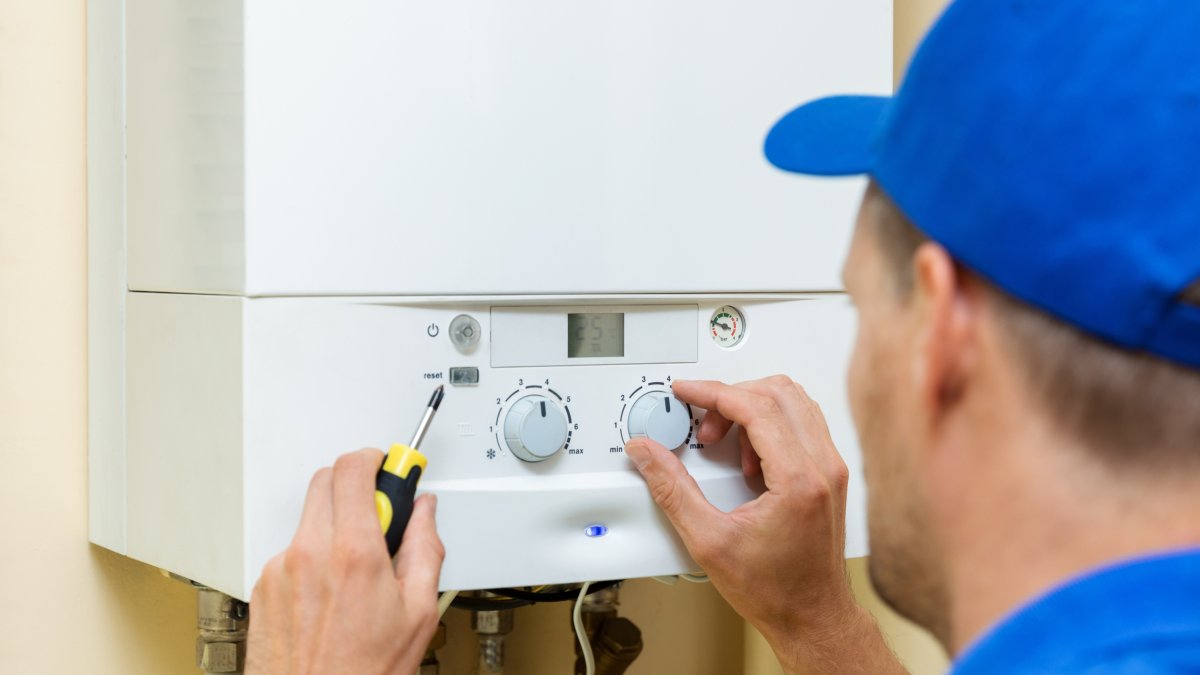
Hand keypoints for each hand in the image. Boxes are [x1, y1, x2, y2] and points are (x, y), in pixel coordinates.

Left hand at [247, 448, 444, 674]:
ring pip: (309, 519)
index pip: (354, 470)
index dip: (375, 459)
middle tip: (379, 512)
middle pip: (326, 481)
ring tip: (355, 569)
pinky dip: (313, 558)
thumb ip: (425, 549)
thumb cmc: (363, 674)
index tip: (389, 467)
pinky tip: (330, 593)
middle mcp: (310, 553)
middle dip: (355, 486)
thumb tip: (424, 514)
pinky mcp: (263, 588)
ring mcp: (280, 570)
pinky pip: (292, 552)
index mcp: (353, 554)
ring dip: (334, 526)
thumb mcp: (419, 612)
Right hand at [626, 377, 902, 672]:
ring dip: (751, 409)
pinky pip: (801, 424)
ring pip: (794, 402)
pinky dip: (768, 426)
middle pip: (778, 392)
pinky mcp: (830, 475)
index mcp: (799, 479)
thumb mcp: (708, 541)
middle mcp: (824, 467)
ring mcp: (831, 469)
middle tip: (702, 425)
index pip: (756, 406)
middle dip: (730, 398)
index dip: (712, 391)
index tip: (686, 391)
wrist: (812, 618)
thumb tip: (647, 453)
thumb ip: (671, 490)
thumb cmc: (775, 591)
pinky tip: (746, 459)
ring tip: (723, 444)